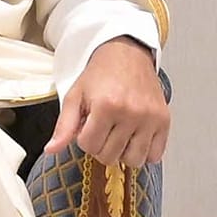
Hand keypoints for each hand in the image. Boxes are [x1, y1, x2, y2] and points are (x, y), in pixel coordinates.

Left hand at [46, 37, 169, 168]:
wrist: (126, 56)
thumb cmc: (99, 76)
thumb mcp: (75, 96)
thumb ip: (64, 126)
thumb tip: (51, 150)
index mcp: (106, 106)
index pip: (89, 145)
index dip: (83, 139)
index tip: (86, 127)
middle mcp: (131, 113)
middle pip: (110, 156)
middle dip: (100, 147)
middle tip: (101, 130)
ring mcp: (151, 119)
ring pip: (134, 160)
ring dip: (122, 153)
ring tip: (117, 136)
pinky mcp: (165, 121)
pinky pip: (156, 155)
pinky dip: (144, 153)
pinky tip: (134, 138)